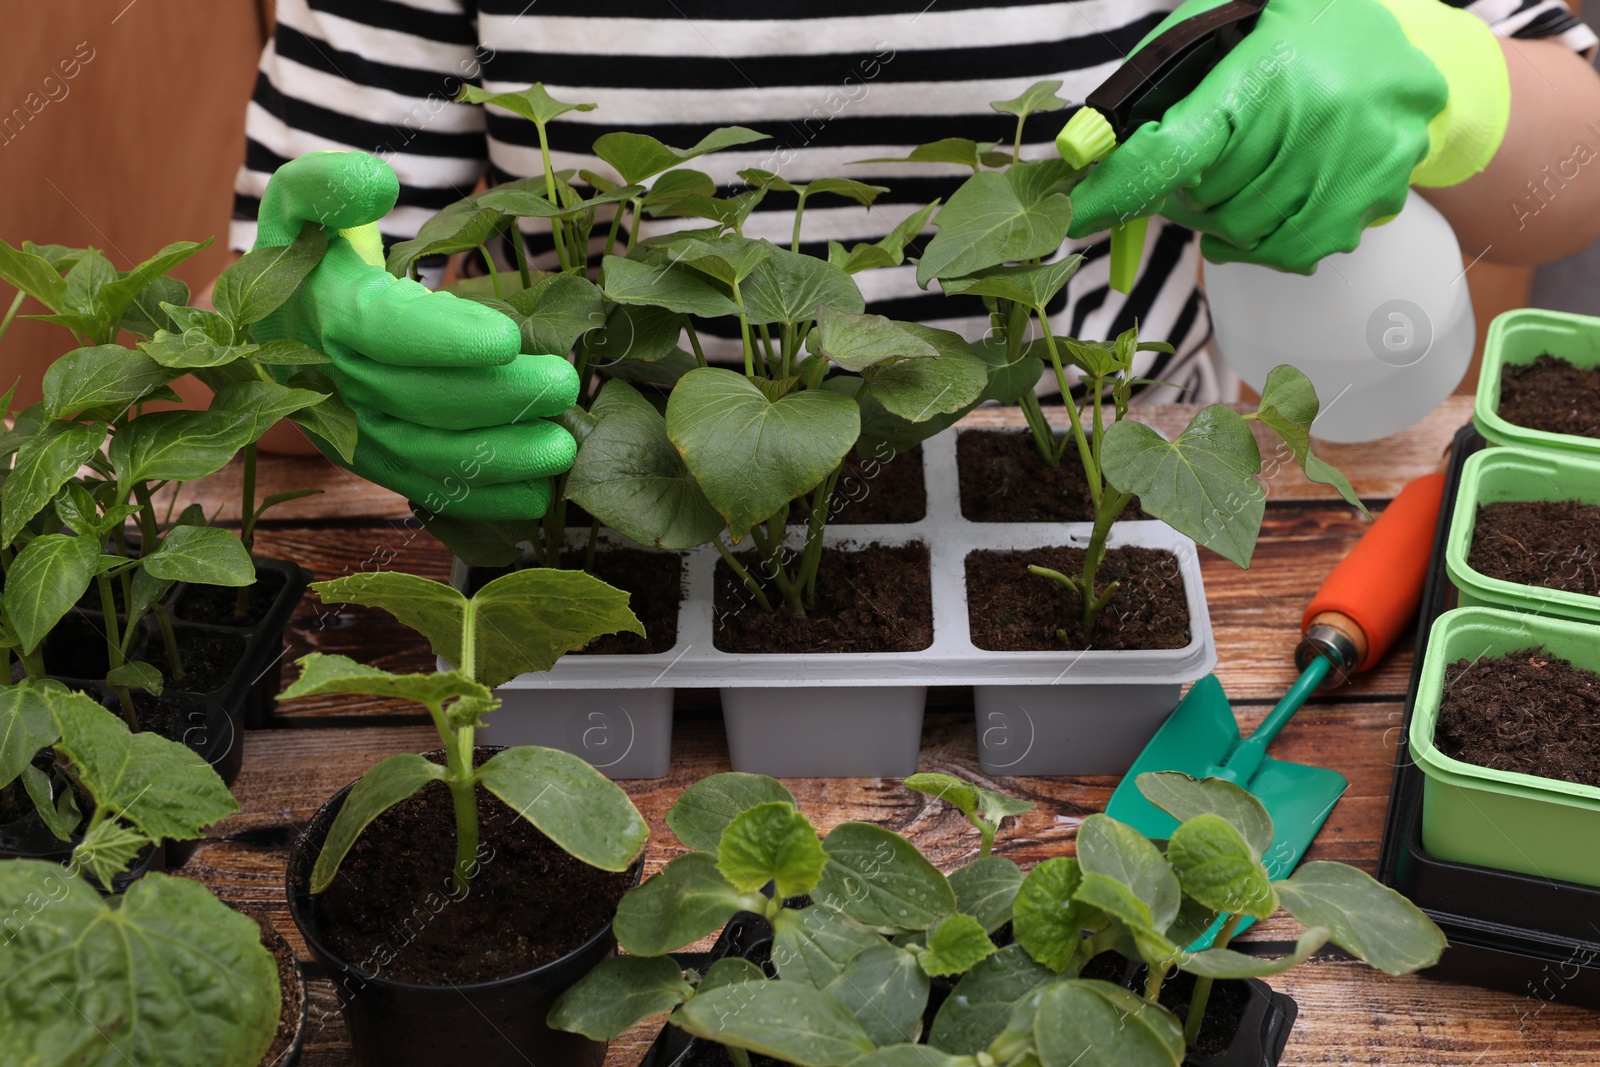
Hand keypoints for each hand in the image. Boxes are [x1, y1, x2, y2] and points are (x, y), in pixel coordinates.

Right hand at [251, 151, 578, 518]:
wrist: (274, 320)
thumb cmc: (309, 255)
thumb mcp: (302, 204)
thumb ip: (330, 184)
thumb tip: (379, 182)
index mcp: (325, 314)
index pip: (386, 334)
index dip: (447, 340)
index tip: (510, 338)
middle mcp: (336, 383)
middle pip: (421, 400)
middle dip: (499, 398)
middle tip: (565, 384)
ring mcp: (354, 432)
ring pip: (427, 456)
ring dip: (500, 460)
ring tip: (562, 447)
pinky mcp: (373, 463)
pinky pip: (425, 489)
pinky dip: (481, 501)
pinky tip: (534, 497)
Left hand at [1067, 0, 1508, 272]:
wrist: (1396, 38)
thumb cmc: (1289, 31)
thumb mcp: (1219, 32)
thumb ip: (1153, 88)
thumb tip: (1083, 147)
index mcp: (1264, 70)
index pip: (1176, 149)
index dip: (1120, 187)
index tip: (1076, 214)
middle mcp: (1315, 114)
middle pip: (1210, 199)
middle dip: (1185, 192)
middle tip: (1190, 172)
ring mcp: (1353, 158)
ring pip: (1250, 232)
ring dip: (1223, 221)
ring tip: (1228, 189)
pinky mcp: (1379, 191)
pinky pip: (1300, 248)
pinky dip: (1268, 243)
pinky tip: (1263, 216)